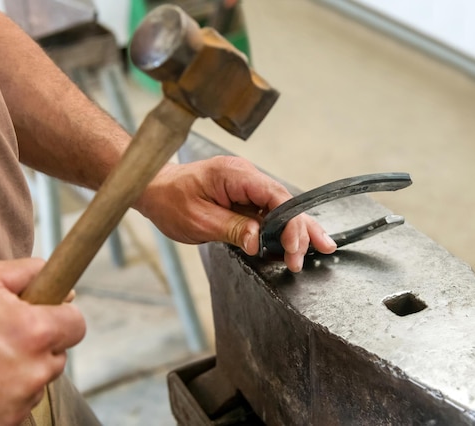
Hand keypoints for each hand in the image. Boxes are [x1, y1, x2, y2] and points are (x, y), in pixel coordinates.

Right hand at [0, 258, 84, 425]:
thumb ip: (29, 271)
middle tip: (8, 336)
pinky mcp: (8, 421)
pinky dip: (9, 392)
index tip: (47, 315)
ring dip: (25, 369)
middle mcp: (35, 369)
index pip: (78, 324)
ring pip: (40, 379)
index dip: (62, 316)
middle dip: (41, 343)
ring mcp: (22, 399)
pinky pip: (21, 402)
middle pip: (59, 354)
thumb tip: (55, 276)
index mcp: (36, 331)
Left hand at [137, 156, 336, 271]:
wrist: (153, 188)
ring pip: (279, 206)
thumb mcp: (198, 220)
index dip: (290, 222)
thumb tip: (258, 242)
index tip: (293, 246)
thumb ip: (232, 229)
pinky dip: (282, 227)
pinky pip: (267, 210)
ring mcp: (245, 185)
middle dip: (300, 229)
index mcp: (234, 175)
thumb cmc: (170, 201)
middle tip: (312, 254)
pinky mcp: (242, 196)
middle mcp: (245, 176)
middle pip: (283, 201)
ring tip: (322, 247)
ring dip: (297, 228)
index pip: (274, 196)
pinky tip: (297, 241)